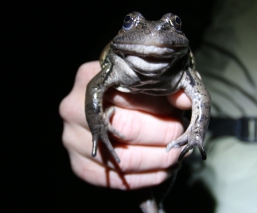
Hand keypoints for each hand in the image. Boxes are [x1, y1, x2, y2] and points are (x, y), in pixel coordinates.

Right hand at [59, 61, 191, 189]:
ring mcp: (72, 137)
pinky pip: (114, 179)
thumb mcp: (150, 78)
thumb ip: (170, 86)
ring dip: (157, 160)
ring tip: (176, 155)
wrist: (107, 108)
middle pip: (126, 127)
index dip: (160, 108)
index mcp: (90, 77)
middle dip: (162, 135)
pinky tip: (162, 170)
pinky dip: (144, 178)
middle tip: (180, 137)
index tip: (179, 114)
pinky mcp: (78, 164)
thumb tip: (184, 101)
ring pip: (123, 158)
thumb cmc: (133, 90)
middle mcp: (73, 107)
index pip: (131, 95)